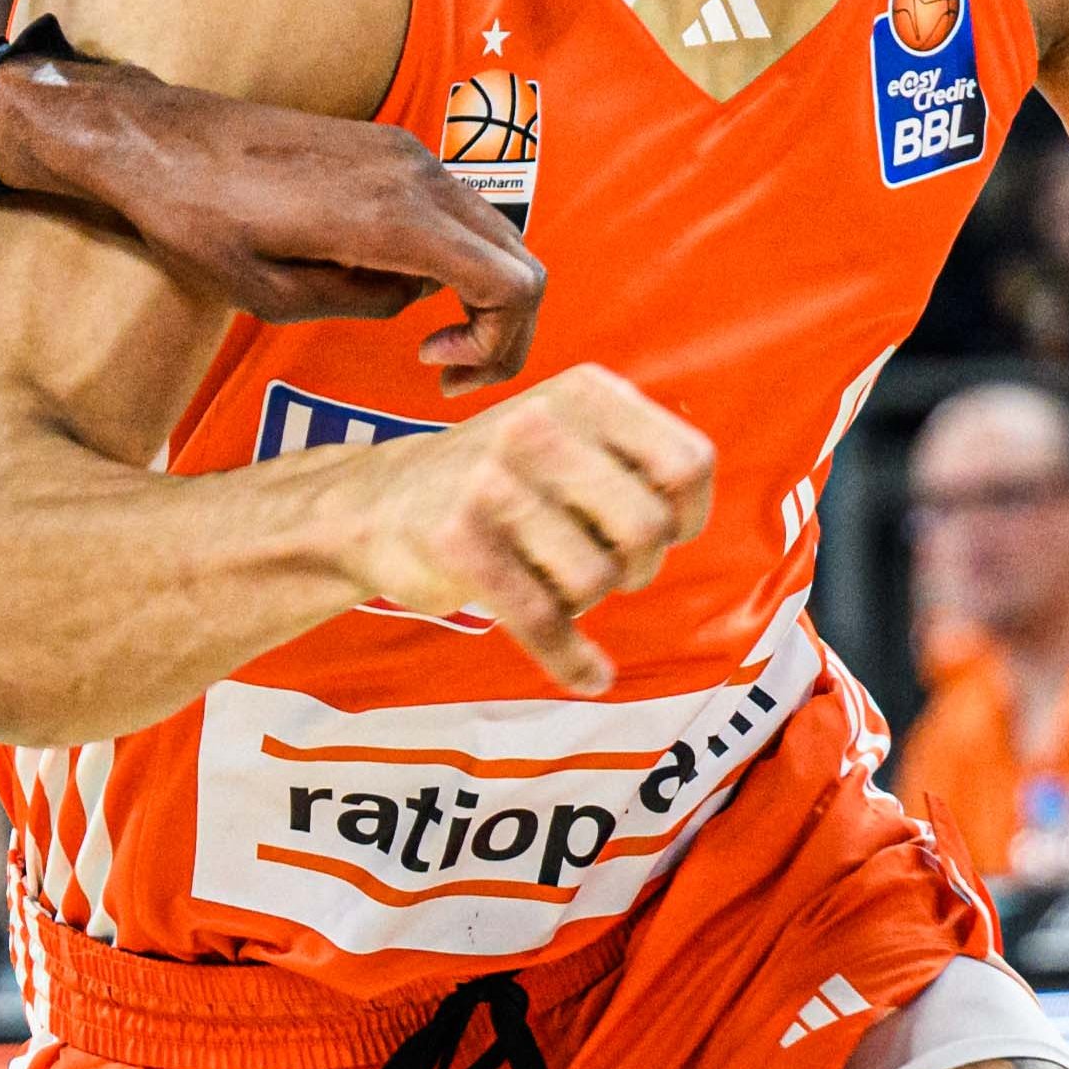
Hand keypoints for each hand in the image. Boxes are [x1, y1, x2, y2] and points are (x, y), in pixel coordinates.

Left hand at [0, 48, 550, 387]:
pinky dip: (448, 255)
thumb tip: (413, 300)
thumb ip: (360, 303)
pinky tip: (384, 280)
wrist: (156, 140)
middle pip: (519, 259)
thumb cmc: (196, 219)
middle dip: (501, 327)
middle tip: (444, 369)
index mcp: (391, 218)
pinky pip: (452, 208)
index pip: (511, 284)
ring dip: (476, 290)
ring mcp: (405, 152)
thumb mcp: (271, 296)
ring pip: (492, 231)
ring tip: (415, 332)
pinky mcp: (387, 146)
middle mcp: (414, 174)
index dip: (498, 345)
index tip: (436, 369)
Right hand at [337, 363, 714, 688]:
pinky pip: (541, 618)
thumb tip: (685, 519)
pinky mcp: (456, 540)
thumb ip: (635, 463)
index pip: (688, 463)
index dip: (688, 516)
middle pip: (647, 528)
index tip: (665, 534)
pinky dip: (572, 659)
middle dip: (639, 567)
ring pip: (596, 577)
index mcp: (584, 393)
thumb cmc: (499, 480)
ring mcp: (493, 481)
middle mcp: (539, 425)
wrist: (379, 502)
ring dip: (587, 599)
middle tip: (609, 568)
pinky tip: (590, 675)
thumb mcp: (570, 436)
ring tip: (552, 579)